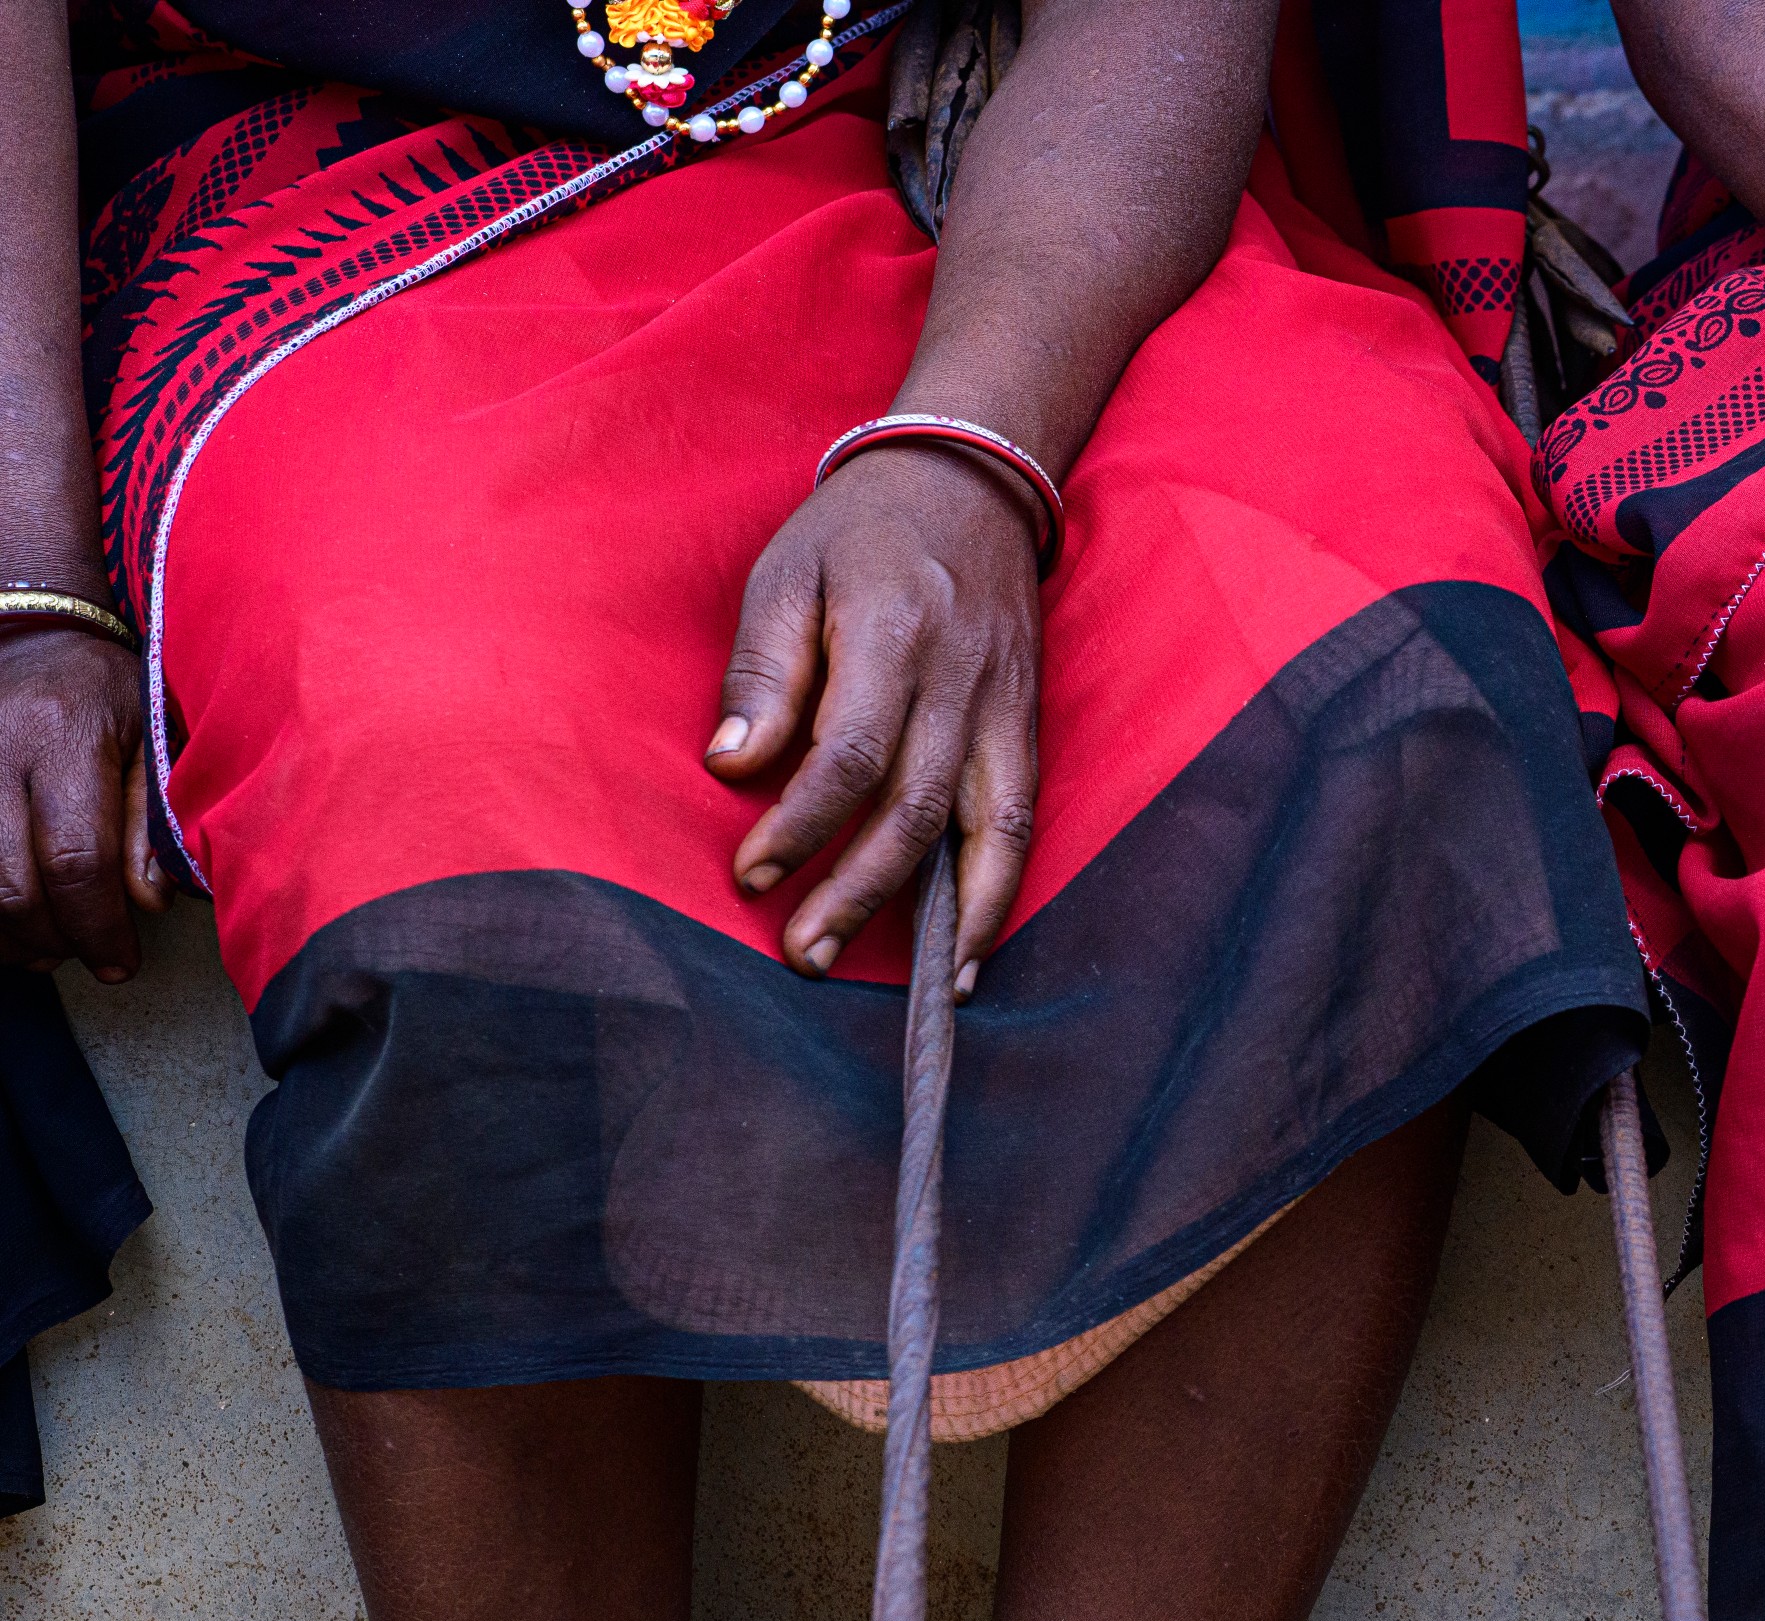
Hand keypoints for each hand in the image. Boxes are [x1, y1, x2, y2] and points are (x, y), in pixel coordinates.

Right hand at [0, 623, 161, 983]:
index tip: (120, 963)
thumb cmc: (106, 694)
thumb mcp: (153, 738)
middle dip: (55, 939)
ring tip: (50, 944)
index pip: (77, 858)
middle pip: (12, 885)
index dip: (98, 926)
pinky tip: (10, 920)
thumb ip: (151, 820)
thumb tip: (147, 901)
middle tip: (89, 954)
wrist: (30, 639)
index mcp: (63, 737)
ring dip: (11, 936)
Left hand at [710, 445, 1044, 986]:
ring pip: (986, 830)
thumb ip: (764, 672)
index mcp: (894, 636)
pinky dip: (1001, 895)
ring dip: (949, 919)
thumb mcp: (785, 574)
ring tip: (916, 991)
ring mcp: (1005, 710)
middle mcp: (961, 682)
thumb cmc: (859, 532)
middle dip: (859, 892)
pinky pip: (1022, 825)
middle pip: (916, 809)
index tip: (750, 873)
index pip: (851, 754)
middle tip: (804, 954)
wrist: (970, 481)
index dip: (802, 824)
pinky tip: (972, 955)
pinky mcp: (1028, 729)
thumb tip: (732, 766)